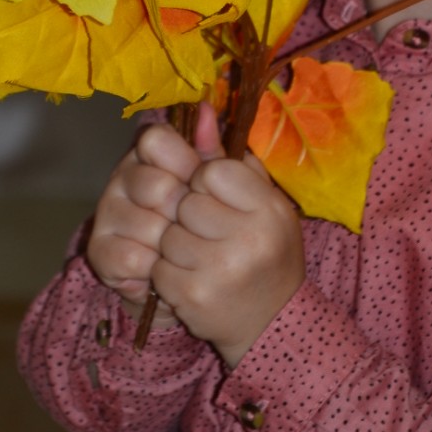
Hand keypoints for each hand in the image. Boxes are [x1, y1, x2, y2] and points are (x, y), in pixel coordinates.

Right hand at [86, 116, 213, 324]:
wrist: (188, 274)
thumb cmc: (202, 219)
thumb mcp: (214, 184)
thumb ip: (212, 150)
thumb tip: (209, 108)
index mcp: (150, 152)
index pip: (157, 139)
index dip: (184, 162)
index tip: (200, 183)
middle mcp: (122, 175)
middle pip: (157, 186)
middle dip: (184, 212)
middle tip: (195, 224)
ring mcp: (107, 211)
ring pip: (148, 225)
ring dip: (172, 245)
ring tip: (181, 250)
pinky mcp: (98, 249)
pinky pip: (132, 256)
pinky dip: (154, 267)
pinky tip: (162, 267)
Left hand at [152, 112, 305, 368]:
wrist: (273, 323)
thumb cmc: (265, 249)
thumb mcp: (259, 201)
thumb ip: (226, 156)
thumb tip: (199, 109)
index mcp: (269, 208)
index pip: (213, 171)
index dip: (206, 183)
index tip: (217, 200)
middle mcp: (250, 238)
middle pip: (185, 203)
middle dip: (187, 215)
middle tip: (207, 231)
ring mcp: (221, 271)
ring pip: (168, 236)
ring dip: (175, 245)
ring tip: (199, 255)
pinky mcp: (195, 297)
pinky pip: (158, 269)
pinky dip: (167, 273)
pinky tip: (191, 278)